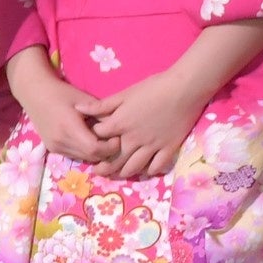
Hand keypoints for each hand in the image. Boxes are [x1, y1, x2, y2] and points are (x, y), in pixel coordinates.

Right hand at [6, 45, 109, 164]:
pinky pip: (74, 155)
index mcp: (69, 128)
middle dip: (106, 151)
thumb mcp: (85, 100)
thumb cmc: (61, 93)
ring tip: (101, 139)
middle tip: (113, 139)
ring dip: (95, 153)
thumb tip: (119, 128)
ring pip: (83, 158)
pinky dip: (85, 151)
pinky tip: (88, 139)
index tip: (117, 137)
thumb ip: (102, 115)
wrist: (34, 93)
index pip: (95, 149)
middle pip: (91, 157)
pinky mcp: (52, 148)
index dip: (110, 147)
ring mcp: (55, 147)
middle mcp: (60, 142)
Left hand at [84, 65, 210, 178]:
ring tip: (118, 174)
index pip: (99, 139)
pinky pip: (157, 166)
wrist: (185, 89)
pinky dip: (150, 171)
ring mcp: (152, 146)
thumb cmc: (153, 87)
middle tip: (98, 172)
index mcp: (120, 124)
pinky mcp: (169, 148)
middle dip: (104, 167)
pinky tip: (145, 171)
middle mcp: (133, 139)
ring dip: (124, 172)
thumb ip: (101, 105)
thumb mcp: (124, 94)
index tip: (91, 146)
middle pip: (114, 159)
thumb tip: (77, 109)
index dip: (93, 142)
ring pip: (134, 167)